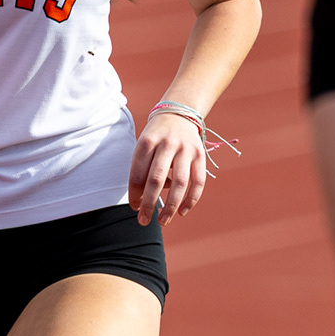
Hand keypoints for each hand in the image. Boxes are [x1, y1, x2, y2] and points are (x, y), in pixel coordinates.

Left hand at [128, 112, 206, 226]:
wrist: (178, 114)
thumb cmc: (155, 137)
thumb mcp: (143, 146)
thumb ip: (141, 170)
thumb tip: (143, 202)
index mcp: (146, 143)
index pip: (137, 174)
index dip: (134, 195)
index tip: (134, 207)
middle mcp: (166, 145)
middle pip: (155, 180)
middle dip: (148, 204)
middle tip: (144, 221)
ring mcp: (185, 150)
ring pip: (179, 183)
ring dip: (170, 206)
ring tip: (163, 221)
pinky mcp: (200, 155)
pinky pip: (198, 182)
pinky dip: (191, 200)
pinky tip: (182, 212)